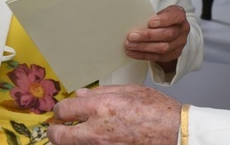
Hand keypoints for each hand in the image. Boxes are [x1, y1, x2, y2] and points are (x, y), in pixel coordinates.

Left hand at [48, 85, 180, 144]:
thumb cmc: (157, 110)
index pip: (64, 110)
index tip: (63, 111)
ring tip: (74, 134)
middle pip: (59, 136)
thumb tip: (80, 95)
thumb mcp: (131, 91)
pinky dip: (88, 144)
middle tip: (57, 128)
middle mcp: (97, 131)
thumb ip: (102, 92)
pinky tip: (94, 138)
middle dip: (54, 131)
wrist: (175, 133)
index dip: (60, 110)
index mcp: (102, 107)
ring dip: (71, 140)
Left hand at [125, 5, 188, 72]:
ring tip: (130, 45)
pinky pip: (159, 57)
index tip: (150, 22)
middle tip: (132, 36)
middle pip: (168, 34)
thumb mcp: (160, 12)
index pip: (176, 16)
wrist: (171, 30)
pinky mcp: (174, 54)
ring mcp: (180, 43)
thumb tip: (134, 21)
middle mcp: (183, 29)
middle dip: (148, 36)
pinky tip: (133, 52)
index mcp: (179, 15)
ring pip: (163, 48)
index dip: (163, 20)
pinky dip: (144, 55)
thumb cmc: (162, 19)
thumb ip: (151, 15)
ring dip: (144, 47)